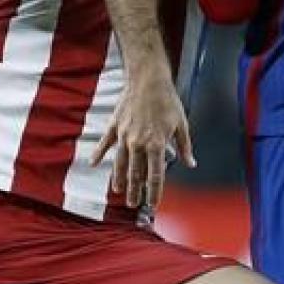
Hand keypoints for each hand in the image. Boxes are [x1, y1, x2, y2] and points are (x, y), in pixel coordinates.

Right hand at [92, 70, 196, 208]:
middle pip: (136, 174)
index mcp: (156, 145)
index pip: (155, 176)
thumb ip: (184, 147)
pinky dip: (99, 154)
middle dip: (135, 191)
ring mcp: (124, 136)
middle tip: (133, 204)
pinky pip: (105, 143)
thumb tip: (190, 163)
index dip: (154, 192)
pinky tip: (93, 164)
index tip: (153, 204)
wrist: (148, 80)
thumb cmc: (167, 101)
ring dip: (119, 179)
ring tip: (118, 191)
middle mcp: (138, 144)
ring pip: (120, 163)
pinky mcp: (114, 126)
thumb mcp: (182, 124)